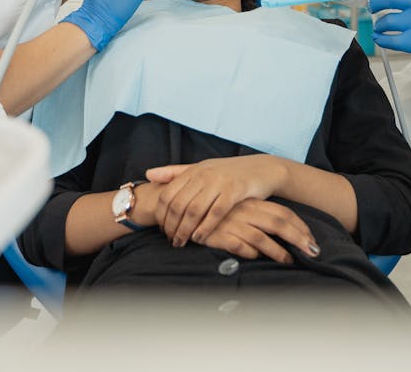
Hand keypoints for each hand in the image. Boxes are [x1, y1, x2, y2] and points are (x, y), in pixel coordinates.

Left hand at [145, 155, 288, 247]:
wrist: (263, 169)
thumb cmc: (229, 172)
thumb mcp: (201, 168)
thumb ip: (175, 172)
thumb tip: (148, 174)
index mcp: (193, 170)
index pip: (167, 194)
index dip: (161, 214)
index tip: (161, 229)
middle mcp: (203, 175)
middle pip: (178, 204)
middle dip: (171, 226)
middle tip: (170, 240)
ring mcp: (219, 182)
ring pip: (194, 210)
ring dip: (185, 230)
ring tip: (181, 242)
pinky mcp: (235, 191)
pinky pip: (215, 213)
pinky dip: (205, 228)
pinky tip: (199, 238)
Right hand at [199, 199, 319, 263]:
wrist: (182, 205)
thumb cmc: (214, 210)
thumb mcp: (238, 209)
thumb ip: (256, 218)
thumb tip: (278, 233)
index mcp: (252, 203)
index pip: (283, 212)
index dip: (299, 226)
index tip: (311, 239)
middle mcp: (246, 211)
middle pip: (279, 223)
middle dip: (298, 237)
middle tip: (312, 251)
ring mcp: (233, 222)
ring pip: (261, 237)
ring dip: (277, 251)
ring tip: (288, 261)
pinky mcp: (219, 234)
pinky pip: (239, 245)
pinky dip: (250, 253)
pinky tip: (256, 258)